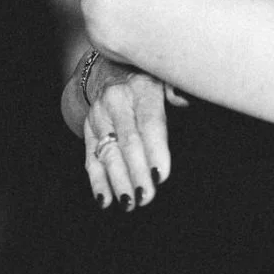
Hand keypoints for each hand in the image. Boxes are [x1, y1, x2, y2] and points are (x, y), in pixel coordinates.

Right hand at [81, 63, 179, 210]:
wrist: (110, 69)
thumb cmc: (150, 81)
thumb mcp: (166, 78)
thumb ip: (177, 89)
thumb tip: (184, 99)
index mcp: (141, 88)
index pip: (148, 121)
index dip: (155, 149)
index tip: (161, 174)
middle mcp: (116, 101)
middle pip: (127, 141)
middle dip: (137, 172)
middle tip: (147, 196)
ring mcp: (99, 117)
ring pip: (108, 153)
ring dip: (118, 181)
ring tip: (129, 203)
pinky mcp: (88, 131)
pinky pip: (91, 158)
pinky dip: (97, 181)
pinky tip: (105, 200)